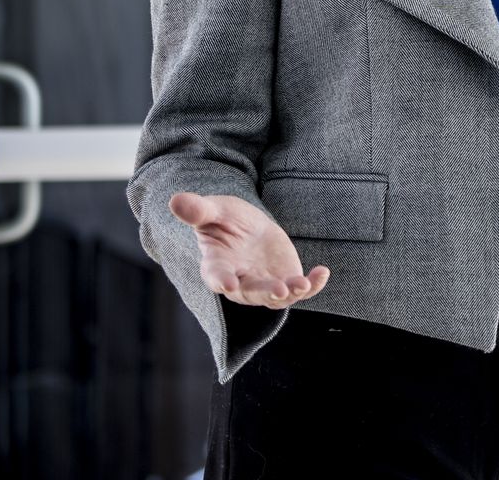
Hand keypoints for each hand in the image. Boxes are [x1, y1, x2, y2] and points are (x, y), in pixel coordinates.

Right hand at [169, 192, 330, 308]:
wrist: (248, 226)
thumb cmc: (225, 219)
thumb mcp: (215, 210)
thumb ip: (199, 210)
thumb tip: (175, 200)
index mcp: (216, 265)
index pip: (216, 276)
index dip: (221, 280)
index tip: (228, 284)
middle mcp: (240, 281)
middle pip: (251, 292)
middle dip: (265, 292)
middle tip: (279, 289)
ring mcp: (264, 284)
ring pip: (276, 298)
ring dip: (290, 293)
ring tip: (304, 283)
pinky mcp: (285, 281)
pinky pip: (300, 289)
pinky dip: (312, 285)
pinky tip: (322, 272)